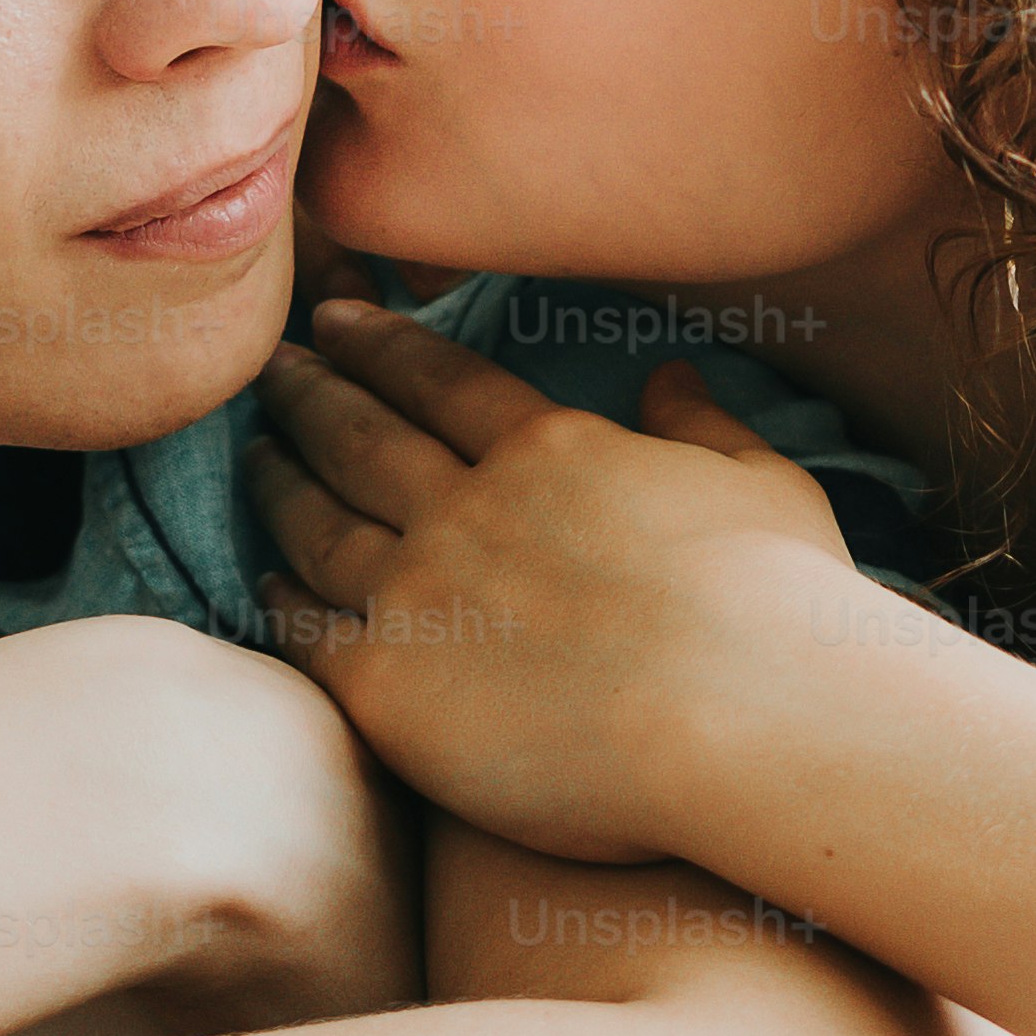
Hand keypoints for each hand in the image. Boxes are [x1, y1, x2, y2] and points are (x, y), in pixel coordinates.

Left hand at [249, 300, 858, 867]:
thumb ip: (703, 423)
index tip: (339, 318)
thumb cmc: (780, 604)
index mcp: (551, 450)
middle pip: (362, 437)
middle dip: (312, 394)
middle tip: (274, 367)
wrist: (745, 717)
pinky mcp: (391, 688)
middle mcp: (467, 508)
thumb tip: (669, 373)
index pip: (440, 380)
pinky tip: (259, 582)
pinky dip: (276, 599)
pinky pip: (309, 632)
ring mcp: (420, 595)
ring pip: (319, 524)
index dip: (382, 344)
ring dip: (279, 484)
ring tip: (255, 458)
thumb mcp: (761, 481)